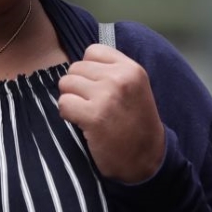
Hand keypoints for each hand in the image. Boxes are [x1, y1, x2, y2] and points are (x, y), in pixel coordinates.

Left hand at [58, 44, 165, 183]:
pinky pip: (63, 103)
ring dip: (71, 99)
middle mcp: (119, 78)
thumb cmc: (136, 124)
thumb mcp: (135, 88)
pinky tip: (82, 123)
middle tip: (91, 104)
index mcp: (131, 69)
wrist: (148, 160)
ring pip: (66, 83)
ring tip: (87, 113)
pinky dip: (67, 114)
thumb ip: (112, 71)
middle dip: (78, 86)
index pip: (92, 51)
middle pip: (75, 67)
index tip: (97, 87)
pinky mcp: (94, 116)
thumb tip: (79, 62)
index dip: (88, 69)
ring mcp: (106, 96)